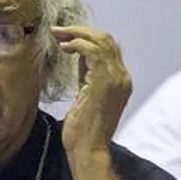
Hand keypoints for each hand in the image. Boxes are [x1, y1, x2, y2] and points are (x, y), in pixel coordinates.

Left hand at [53, 26, 131, 154]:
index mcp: (121, 81)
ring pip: (100, 41)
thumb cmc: (84, 130)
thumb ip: (87, 75)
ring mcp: (115, 78)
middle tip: (58, 30)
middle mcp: (122, 77)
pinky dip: (77, 43)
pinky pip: (91, 50)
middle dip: (81, 30)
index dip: (87, 36)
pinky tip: (64, 46)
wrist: (89, 150)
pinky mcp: (103, 81)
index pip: (108, 47)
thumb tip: (78, 54)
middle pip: (106, 39)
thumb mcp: (86, 95)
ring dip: (76, 33)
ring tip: (58, 34)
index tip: (65, 36)